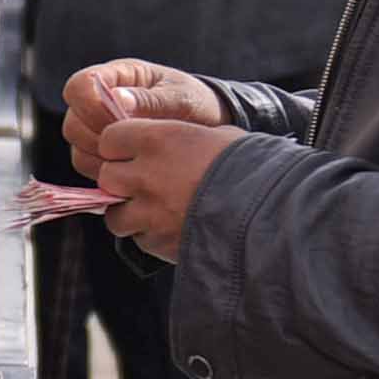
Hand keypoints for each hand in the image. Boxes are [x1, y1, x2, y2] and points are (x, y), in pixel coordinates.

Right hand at [60, 58, 224, 166]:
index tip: (120, 122)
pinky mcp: (101, 152)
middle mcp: (98, 101)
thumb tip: (118, 99)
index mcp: (116, 77)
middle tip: (131, 146)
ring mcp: (97, 128)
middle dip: (98, 138)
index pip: (79, 87)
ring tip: (135, 158)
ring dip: (100, 157)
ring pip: (76, 147)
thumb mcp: (181, 98)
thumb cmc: (196, 103)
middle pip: (73, 121)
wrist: (208, 127)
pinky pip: (86, 165)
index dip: (90, 107)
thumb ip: (151, 100)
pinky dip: (103, 172)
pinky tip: (131, 170)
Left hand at [90, 114, 241, 261]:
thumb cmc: (252, 166)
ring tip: (154, 212)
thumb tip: (176, 143)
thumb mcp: (218, 136)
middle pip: (107, 177)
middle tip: (144, 183)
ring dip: (130, 213)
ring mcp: (149, 212)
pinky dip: (150, 236)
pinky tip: (173, 230)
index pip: (110, 138)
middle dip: (121, 181)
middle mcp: (146, 174)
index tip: (131, 152)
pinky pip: (140, 240)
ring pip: (115, 215)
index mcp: (158, 139)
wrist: (271, 211)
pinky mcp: (159, 242)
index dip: (119, 146)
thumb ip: (184, 139)